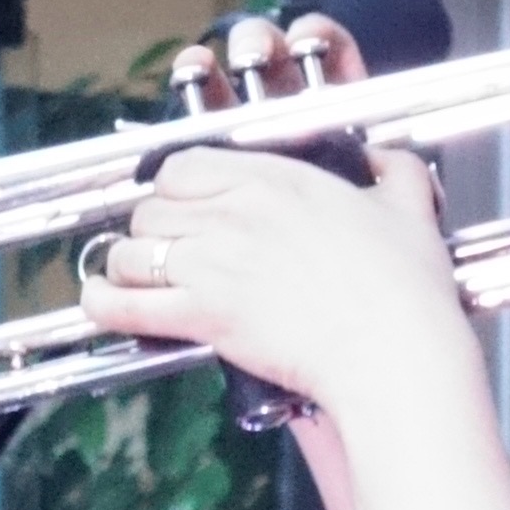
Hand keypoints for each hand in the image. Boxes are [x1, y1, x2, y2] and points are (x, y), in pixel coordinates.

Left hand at [76, 139, 475, 421]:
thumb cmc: (405, 287)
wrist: (394, 351)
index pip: (184, 165)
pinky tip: (101, 303)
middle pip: (151, 207)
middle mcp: (233, 212)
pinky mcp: (204, 315)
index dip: (174, 186)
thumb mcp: (408, 207)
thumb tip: (386, 159)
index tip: (184, 206)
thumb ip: (395, 171)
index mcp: (274, 178)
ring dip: (129, 265)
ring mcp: (213, 263)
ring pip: (132, 251)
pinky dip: (105, 303)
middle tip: (165, 250)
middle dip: (151, 229)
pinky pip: (126, 304)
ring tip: (138, 280)